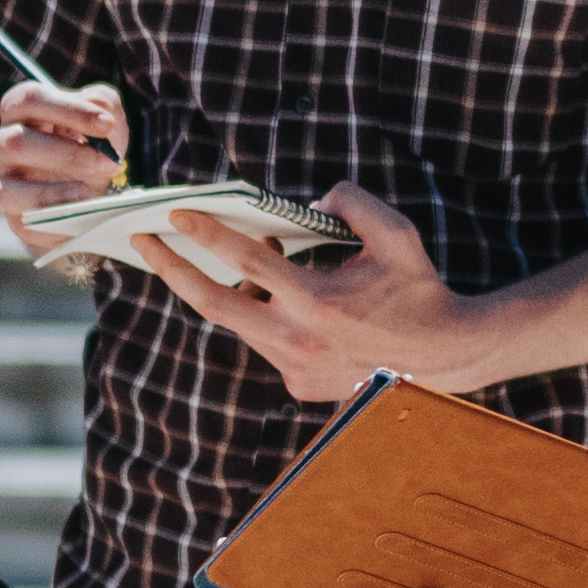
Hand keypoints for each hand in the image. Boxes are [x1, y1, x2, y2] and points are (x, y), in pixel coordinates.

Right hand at [0, 77, 129, 226]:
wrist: (92, 188)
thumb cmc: (92, 142)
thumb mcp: (104, 116)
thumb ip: (103, 104)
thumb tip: (99, 112)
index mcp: (21, 108)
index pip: (31, 99)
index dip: (70, 111)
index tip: (108, 125)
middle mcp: (3, 141)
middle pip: (18, 141)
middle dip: (69, 154)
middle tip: (109, 162)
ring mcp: (3, 177)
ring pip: (11, 185)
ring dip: (57, 191)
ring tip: (94, 191)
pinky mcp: (12, 210)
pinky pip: (22, 215)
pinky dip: (54, 213)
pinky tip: (81, 210)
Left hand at [142, 184, 476, 407]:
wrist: (445, 357)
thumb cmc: (419, 289)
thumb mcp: (395, 232)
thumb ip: (349, 201)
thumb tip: (307, 202)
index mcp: (317, 301)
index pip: (246, 260)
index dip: (207, 233)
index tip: (176, 213)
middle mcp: (298, 341)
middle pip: (213, 303)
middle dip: (172, 269)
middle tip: (142, 242)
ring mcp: (295, 368)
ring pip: (242, 322)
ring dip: (236, 289)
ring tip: (252, 259)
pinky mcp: (299, 385)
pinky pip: (267, 343)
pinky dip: (271, 317)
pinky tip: (291, 300)